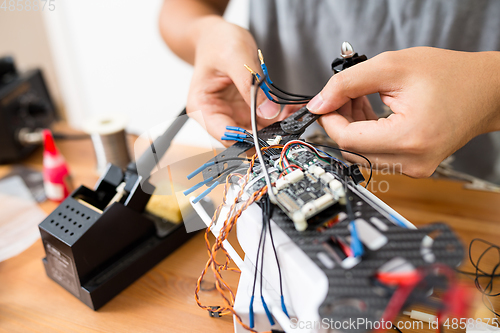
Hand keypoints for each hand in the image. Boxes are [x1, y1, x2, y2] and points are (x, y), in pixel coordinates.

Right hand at [186, 17, 298, 144]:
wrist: (217, 35)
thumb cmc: (217, 42)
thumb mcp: (235, 58)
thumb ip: (251, 85)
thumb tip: (268, 111)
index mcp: (202, 108)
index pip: (224, 134)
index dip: (247, 138)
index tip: (270, 136)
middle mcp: (216, 115)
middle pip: (242, 137)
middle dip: (266, 133)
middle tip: (289, 127)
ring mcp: (232, 114)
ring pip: (257, 131)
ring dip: (276, 126)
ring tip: (294, 116)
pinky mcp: (246, 109)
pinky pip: (264, 119)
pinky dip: (279, 116)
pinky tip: (292, 110)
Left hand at [307, 47, 499, 176]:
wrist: (486, 90)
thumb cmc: (449, 76)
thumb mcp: (391, 67)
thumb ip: (347, 84)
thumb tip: (319, 103)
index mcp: (409, 138)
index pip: (348, 140)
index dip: (329, 120)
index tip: (324, 103)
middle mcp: (413, 161)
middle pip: (352, 150)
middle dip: (340, 122)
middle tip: (343, 96)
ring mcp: (415, 168)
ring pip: (362, 154)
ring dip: (353, 128)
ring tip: (359, 100)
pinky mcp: (415, 167)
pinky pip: (377, 155)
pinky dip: (367, 135)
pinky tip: (370, 113)